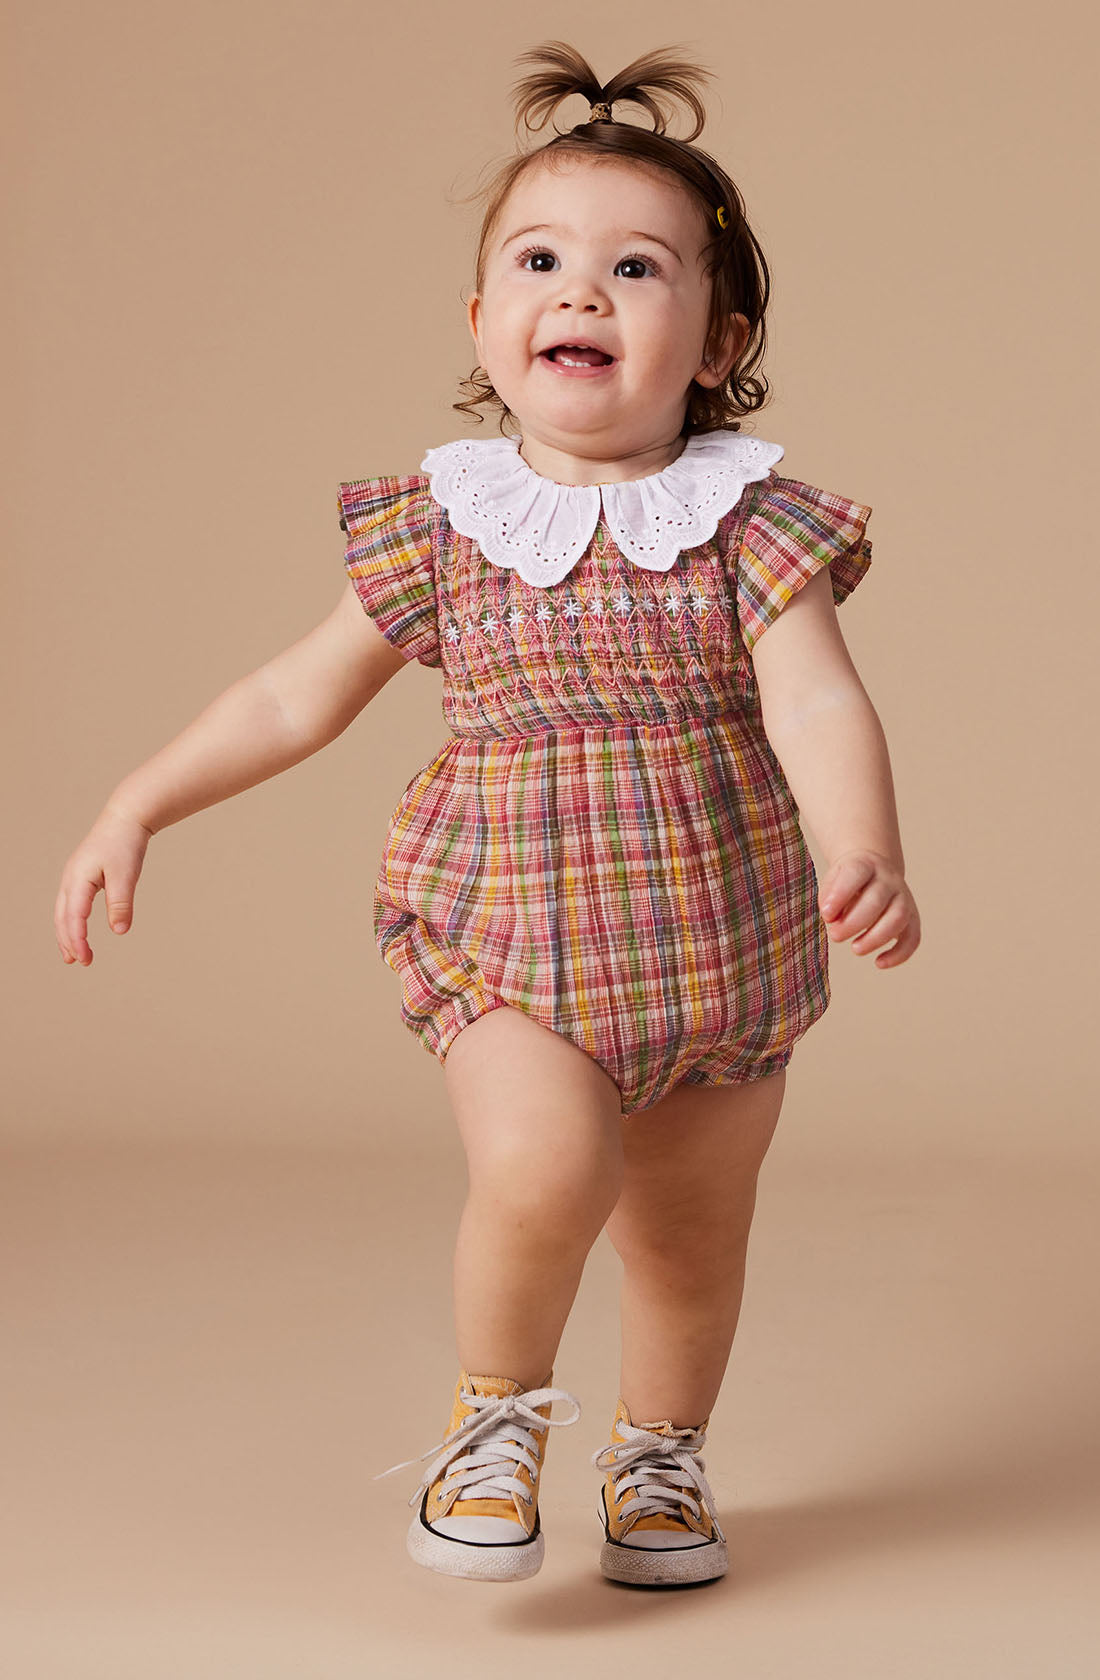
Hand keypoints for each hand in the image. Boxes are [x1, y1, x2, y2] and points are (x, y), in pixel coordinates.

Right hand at [54, 804, 153, 966]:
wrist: (125, 819)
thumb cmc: (125, 844)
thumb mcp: (126, 875)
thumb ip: (121, 903)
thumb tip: (119, 931)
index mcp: (78, 878)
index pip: (74, 916)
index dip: (78, 940)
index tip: (86, 959)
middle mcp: (70, 879)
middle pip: (62, 917)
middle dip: (69, 942)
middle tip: (81, 963)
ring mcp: (73, 878)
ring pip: (63, 912)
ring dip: (66, 935)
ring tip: (73, 957)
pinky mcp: (80, 878)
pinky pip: (70, 905)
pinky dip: (72, 922)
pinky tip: (78, 933)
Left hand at [818, 849, 919, 968]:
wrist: (874, 871)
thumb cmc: (848, 881)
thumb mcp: (834, 879)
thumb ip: (829, 896)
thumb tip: (832, 918)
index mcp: (866, 865)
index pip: (856, 873)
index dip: (840, 894)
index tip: (826, 914)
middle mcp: (888, 880)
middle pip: (877, 900)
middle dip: (854, 922)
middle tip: (835, 935)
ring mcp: (903, 898)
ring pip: (898, 917)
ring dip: (876, 938)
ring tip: (856, 949)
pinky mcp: (912, 918)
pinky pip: (913, 937)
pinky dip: (899, 954)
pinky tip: (879, 963)